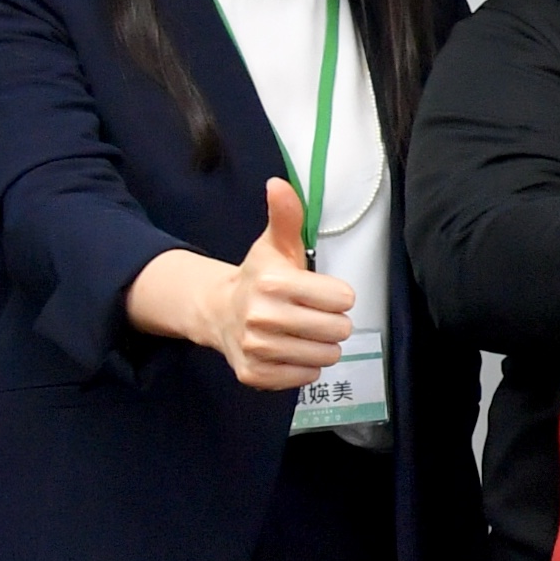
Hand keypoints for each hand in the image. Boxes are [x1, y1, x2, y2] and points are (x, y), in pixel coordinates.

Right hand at [205, 177, 357, 390]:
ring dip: (321, 346)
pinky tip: (290, 350)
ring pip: (325, 356)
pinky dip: (304, 367)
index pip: (342, 299)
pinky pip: (304, 377)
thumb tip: (279, 183)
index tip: (321, 292)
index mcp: (274, 283)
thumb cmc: (259, 276)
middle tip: (314, 315)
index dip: (337, 295)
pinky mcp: (253, 374)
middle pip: (338, 330)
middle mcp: (262, 317)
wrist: (217, 312)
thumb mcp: (275, 244)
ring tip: (303, 332)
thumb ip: (287, 215)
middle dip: (333, 323)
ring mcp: (256, 349)